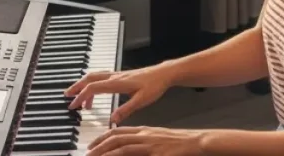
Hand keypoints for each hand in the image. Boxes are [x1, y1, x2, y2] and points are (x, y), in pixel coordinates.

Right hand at [66, 64, 175, 123]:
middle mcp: (115, 76)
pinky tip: (95, 93)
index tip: (73, 106)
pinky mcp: (120, 75)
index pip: (93, 88)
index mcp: (117, 83)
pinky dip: (93, 84)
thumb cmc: (154, 86)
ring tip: (78, 98)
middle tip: (67, 96)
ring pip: (94, 76)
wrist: (163, 73)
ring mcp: (117, 74)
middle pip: (89, 78)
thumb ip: (126, 110)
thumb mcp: (141, 101)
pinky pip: (101, 77)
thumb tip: (112, 120)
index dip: (81, 97)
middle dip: (76, 87)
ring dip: (83, 84)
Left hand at [87, 126, 203, 155]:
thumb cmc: (179, 143)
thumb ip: (144, 144)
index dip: (103, 137)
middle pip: (115, 137)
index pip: (118, 131)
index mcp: (144, 130)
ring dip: (104, 151)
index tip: (93, 144)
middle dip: (99, 144)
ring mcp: (148, 143)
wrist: (196, 141)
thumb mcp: (158, 140)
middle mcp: (144, 135)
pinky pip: (131, 154)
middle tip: (88, 152)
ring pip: (120, 145)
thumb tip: (132, 150)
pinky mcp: (154, 153)